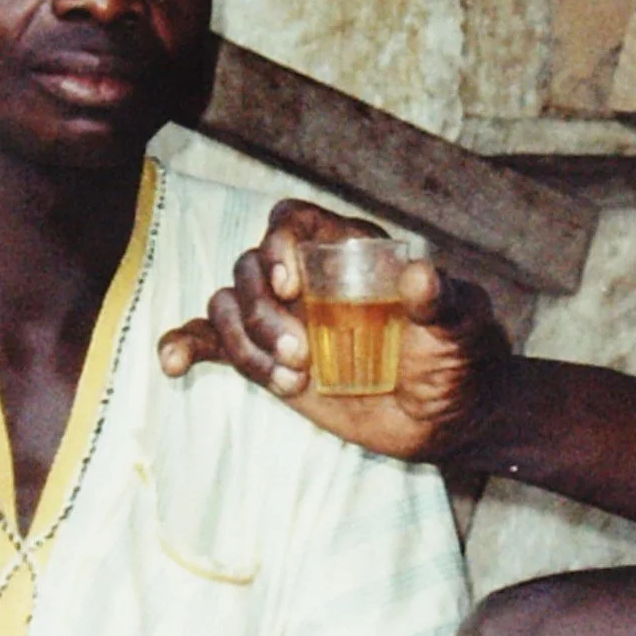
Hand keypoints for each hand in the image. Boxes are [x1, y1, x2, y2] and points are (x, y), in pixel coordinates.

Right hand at [155, 199, 511, 461]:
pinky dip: (188, 345)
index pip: (294, 221)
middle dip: (261, 310)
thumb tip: (419, 277)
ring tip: (290, 381)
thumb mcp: (462, 324)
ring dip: (242, 342)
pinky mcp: (269, 359)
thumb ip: (442, 300)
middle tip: (300, 356)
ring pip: (228, 306)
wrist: (450, 414)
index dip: (280, 240)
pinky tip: (174, 364)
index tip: (291, 281)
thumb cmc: (460, 353)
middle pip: (250, 266)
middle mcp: (308, 279)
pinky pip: (214, 343)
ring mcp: (284, 319)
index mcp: (348, 252)